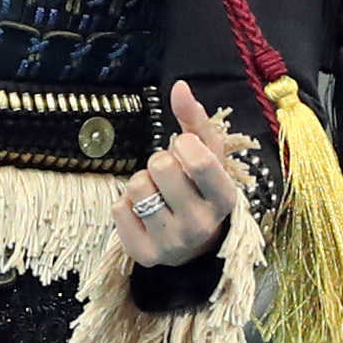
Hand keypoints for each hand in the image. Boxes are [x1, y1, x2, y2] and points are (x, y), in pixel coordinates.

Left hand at [111, 81, 239, 270]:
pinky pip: (118, 209)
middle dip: (159, 161)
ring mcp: (172, 244)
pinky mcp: (144, 256)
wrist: (192, 245)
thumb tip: (179, 87)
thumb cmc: (199, 189)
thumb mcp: (206, 155)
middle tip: (169, 175)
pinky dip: (125, 204)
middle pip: (160, 167)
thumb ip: (194, 120)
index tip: (186, 151)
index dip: (185, 145)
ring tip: (156, 193)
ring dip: (141, 182)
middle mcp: (200, 225)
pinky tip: (143, 212)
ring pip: (136, 187)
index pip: (200, 161)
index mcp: (224, 199)